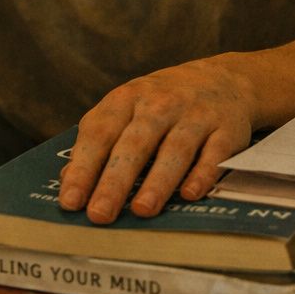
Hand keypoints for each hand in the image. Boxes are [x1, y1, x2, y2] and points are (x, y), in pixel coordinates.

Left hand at [57, 57, 253, 224]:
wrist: (223, 79)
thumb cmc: (161, 102)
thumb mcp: (126, 108)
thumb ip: (99, 138)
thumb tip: (68, 177)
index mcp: (126, 98)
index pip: (99, 133)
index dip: (83, 167)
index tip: (70, 201)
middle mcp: (159, 104)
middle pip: (135, 143)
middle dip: (115, 180)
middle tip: (99, 214)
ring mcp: (194, 115)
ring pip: (175, 149)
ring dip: (158, 181)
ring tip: (141, 210)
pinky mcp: (226, 130)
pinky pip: (214, 153)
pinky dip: (203, 174)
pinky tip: (189, 195)